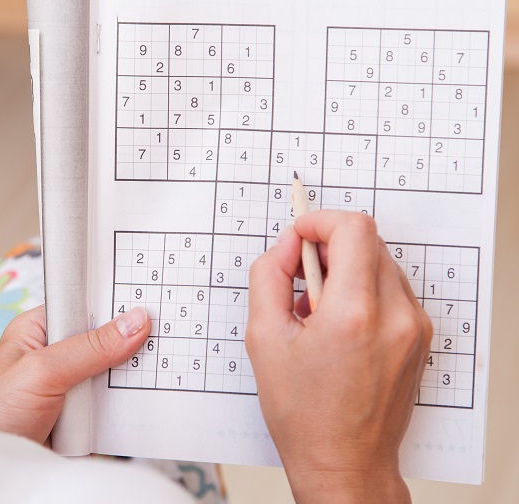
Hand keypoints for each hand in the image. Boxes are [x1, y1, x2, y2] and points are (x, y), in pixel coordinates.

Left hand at [0, 305, 149, 443]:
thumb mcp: (43, 371)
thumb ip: (89, 348)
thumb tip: (134, 322)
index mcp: (39, 329)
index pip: (84, 305)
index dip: (113, 304)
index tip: (149, 301)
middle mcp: (56, 353)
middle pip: (104, 339)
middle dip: (128, 342)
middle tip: (162, 337)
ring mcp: (70, 385)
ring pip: (111, 372)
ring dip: (129, 376)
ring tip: (162, 368)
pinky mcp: (80, 415)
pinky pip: (112, 403)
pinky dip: (126, 405)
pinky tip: (148, 400)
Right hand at [246, 211, 431, 502]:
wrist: (345, 463)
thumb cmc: (304, 413)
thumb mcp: (264, 339)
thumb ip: (269, 276)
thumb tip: (286, 246)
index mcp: (354, 313)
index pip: (353, 229)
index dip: (319, 221)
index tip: (299, 235)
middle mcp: (395, 315)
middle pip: (368, 242)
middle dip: (328, 247)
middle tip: (299, 277)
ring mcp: (414, 327)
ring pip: (380, 263)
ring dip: (346, 269)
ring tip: (316, 310)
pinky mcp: (420, 337)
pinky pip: (392, 289)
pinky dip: (362, 290)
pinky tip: (337, 324)